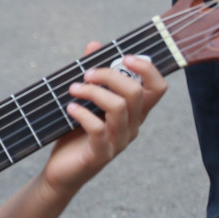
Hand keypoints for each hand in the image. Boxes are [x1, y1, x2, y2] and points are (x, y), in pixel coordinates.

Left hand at [41, 42, 166, 193]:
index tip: (124, 57)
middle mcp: (131, 127)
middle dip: (109, 76)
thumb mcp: (84, 102)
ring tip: (73, 89)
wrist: (61, 172)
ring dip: (93, 92)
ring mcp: (118, 142)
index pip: (157, 88)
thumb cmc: (74, 136)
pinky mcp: (100, 154)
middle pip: (135, 92)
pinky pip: (98, 129)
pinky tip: (69, 108)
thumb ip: (91, 76)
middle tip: (86, 74)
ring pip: (118, 108)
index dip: (147, 69)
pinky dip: (82, 113)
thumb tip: (94, 45)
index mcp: (133, 113)